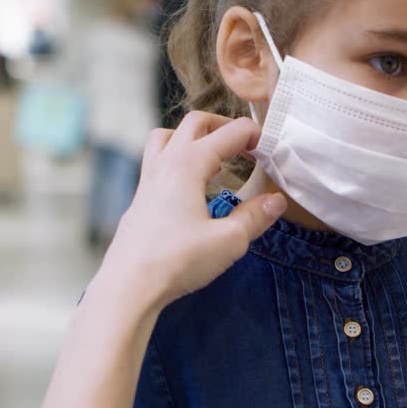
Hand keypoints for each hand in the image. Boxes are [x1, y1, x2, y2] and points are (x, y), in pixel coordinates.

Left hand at [98, 112, 286, 310]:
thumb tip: (276, 201)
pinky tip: (192, 185)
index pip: (230, 133)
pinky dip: (178, 157)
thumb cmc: (176, 262)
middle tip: (247, 144)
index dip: (256, 136)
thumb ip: (255, 217)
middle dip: (225, 126)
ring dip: (194, 136)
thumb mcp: (228, 241)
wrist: (130, 285)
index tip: (273, 151)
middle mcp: (165, 163)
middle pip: (195, 122)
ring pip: (168, 135)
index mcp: (188, 164)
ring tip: (215, 156)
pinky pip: (157, 159)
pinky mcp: (141, 197)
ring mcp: (148, 179)